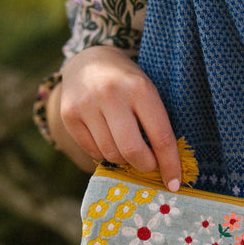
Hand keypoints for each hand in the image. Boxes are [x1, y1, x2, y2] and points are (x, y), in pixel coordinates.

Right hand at [58, 46, 181, 186]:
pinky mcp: (68, 114)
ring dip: (124, 159)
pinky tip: (108, 139)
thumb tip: (166, 168)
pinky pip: (93, 151)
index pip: (160, 137)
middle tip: (149, 165)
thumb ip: (156, 124)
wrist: (89, 60)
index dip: (169, 165)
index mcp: (140, 89)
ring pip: (111, 154)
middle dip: (145, 166)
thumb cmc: (128, 83)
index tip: (174, 184)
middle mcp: (111, 95)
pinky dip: (104, 154)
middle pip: (133, 151)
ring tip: (127, 145)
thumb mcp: (147, 92)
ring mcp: (86, 104)